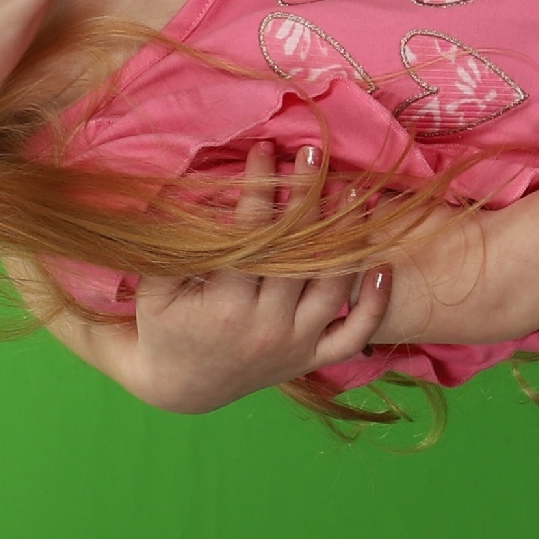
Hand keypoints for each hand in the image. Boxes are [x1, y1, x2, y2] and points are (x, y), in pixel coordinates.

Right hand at [109, 144, 395, 413]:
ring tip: (351, 190)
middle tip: (313, 154)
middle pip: (298, 255)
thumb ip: (172, 241)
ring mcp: (295, 345)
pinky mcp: (312, 358)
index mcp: (224, 307)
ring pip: (333, 288)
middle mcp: (267, 328)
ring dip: (348, 237)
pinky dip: (374, 303)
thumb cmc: (164, 326)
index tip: (265, 150)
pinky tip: (382, 264)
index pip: (252, 236)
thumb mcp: (155, 285)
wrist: (181, 388)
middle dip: (307, 199)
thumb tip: (185, 181)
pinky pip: (355, 334)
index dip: (260, 189)